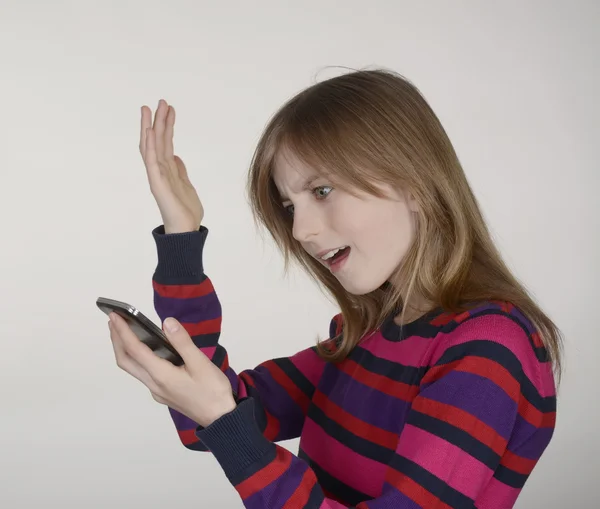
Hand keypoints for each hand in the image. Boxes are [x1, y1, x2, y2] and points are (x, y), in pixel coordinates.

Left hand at [108, 313, 235, 427]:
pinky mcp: (163, 393)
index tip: (115, 315)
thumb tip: (166, 322)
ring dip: (124, 350)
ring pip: (133, 368)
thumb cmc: (213, 391)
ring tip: (124, 331)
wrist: (220, 419)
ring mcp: (157, 391)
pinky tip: (146, 350)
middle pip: (126, 361)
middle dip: (116, 340)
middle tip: (113, 320)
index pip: (135, 350)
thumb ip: (182, 342)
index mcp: (161, 376)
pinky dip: (137, 358)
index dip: (123, 331)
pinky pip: (143, 373)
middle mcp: (154, 384)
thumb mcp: (201, 364)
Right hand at [139, 100, 203, 233]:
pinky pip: (151, 161)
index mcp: (168, 170)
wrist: (186, 230)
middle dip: (159, 120)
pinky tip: (148, 131)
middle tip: (161, 101)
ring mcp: (157, 176)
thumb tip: (175, 156)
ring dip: (150, 127)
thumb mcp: (186, 185)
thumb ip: (180, 170)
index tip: (170, 109)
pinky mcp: (157, 183)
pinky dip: (149, 146)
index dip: (167, 126)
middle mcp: (160, 170)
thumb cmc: (186, 212)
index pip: (166, 143)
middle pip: (158, 140)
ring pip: (151, 147)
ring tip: (149, 109)